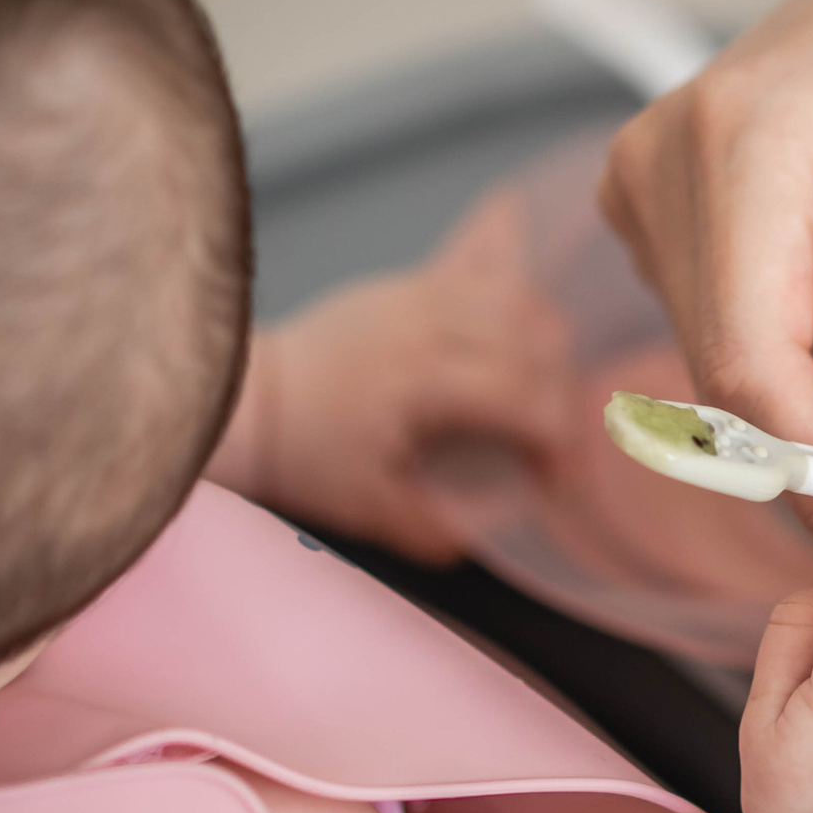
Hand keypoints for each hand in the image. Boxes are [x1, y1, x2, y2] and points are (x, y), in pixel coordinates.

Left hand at [212, 191, 571, 563]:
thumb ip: (433, 530)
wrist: (252, 401)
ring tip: (539, 391)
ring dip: (546, 346)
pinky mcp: (409, 283)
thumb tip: (488, 538)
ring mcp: (418, 295)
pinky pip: (485, 274)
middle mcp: (426, 325)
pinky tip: (520, 338)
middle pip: (534, 341)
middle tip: (551, 438)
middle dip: (559, 394)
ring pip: (518, 299)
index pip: (522, 396)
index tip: (557, 478)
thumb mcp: (368, 511)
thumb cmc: (306, 456)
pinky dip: (516, 305)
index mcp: (419, 382)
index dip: (556, 439)